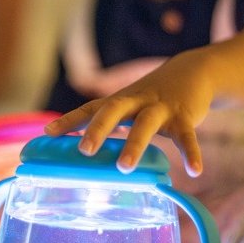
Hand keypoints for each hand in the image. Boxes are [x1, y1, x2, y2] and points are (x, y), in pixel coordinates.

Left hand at [44, 48, 214, 176]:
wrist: (193, 71)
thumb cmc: (152, 96)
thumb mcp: (129, 104)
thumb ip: (110, 123)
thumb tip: (83, 150)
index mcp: (120, 101)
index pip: (90, 108)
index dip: (70, 120)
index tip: (48, 133)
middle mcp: (136, 101)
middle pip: (114, 110)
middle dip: (97, 129)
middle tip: (84, 150)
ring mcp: (161, 107)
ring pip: (146, 124)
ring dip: (134, 145)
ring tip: (124, 169)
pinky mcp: (185, 115)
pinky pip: (188, 136)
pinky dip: (191, 153)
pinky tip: (195, 171)